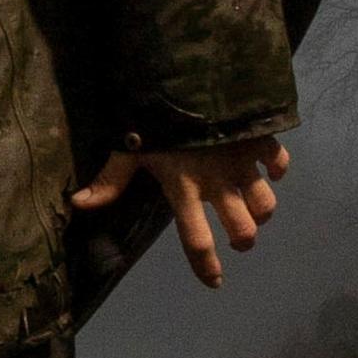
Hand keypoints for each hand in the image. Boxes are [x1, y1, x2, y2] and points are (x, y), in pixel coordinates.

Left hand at [71, 133, 289, 288]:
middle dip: (242, 239)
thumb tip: (78, 205)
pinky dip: (277, 170)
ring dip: (260, 211)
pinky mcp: (260, 141)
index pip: (196, 239)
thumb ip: (109, 179)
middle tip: (237, 236)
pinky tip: (270, 171)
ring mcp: (243, 164)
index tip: (214, 282)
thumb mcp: (129, 145)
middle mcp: (218, 184)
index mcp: (184, 189)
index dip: (205, 265)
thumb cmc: (156, 113)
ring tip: (252, 208)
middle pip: (242, 229)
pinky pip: (279, 162)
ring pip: (264, 204)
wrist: (195, 76)